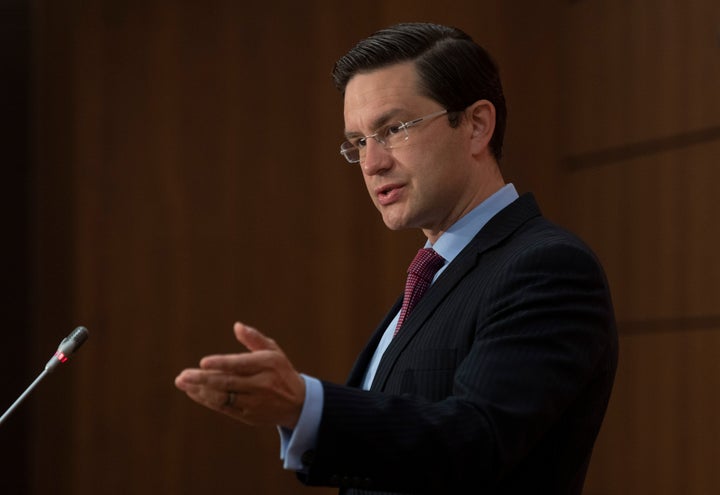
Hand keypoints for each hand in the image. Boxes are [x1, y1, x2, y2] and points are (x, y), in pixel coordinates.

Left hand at [174, 322, 305, 428]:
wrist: (298, 404)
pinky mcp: (247, 415)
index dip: (221, 364)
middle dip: (202, 379)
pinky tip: (193, 392)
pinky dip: (206, 399)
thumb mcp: (274, 351)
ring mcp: (254, 402)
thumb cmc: (280, 371)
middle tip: (182, 375)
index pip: (240, 364)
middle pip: (227, 382)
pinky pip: (223, 408)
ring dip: (200, 390)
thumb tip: (237, 326)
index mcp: (267, 364)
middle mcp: (261, 384)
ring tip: (182, 382)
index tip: (203, 362)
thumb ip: (254, 339)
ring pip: (222, 397)